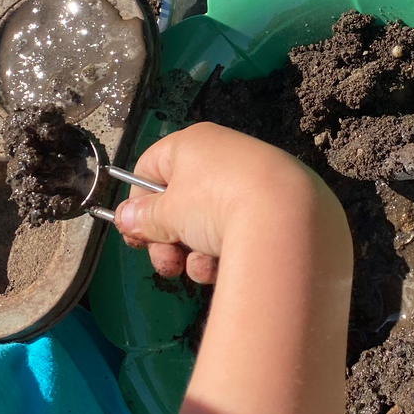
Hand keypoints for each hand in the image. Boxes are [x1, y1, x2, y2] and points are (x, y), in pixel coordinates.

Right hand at [114, 122, 339, 283]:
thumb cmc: (217, 203)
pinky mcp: (277, 209)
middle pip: (180, 202)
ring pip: (208, 224)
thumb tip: (125, 216)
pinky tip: (225, 268)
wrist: (287, 218)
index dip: (139, 204)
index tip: (136, 235)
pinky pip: (238, 231)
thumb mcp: (169, 213)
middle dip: (168, 240)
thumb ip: (144, 217)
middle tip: (167, 263)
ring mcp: (253, 182)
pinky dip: (226, 253)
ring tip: (200, 269)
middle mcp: (224, 157)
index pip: (150, 169)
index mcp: (193, 145)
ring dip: (195, 253)